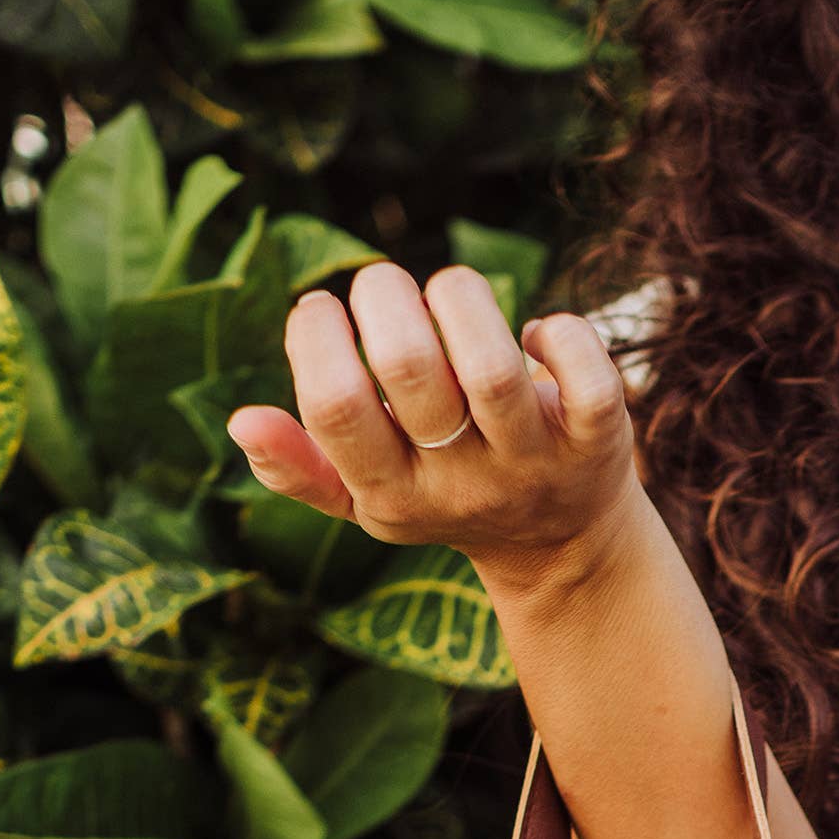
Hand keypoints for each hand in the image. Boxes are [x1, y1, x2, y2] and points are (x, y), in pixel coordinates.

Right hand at [226, 262, 646, 599]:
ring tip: (449, 293)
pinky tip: (533, 335)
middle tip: (384, 292)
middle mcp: (462, 486)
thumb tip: (240, 421)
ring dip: (460, 297)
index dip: (318, 340)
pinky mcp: (598, 442)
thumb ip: (300, 466)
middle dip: (385, 297)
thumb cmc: (443, 495)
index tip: (320, 310)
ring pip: (495, 367)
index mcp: (392, 496)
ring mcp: (533, 465)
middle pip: (411, 370)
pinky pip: (586, 376)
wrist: (562, 546)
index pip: (337, 410)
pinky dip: (559, 333)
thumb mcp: (368, 497)